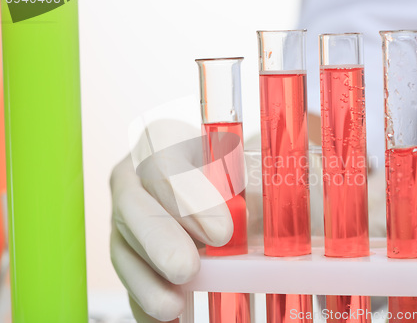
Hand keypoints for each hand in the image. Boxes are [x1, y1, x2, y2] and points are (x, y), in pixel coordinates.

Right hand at [110, 120, 232, 321]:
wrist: (208, 179)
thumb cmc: (230, 165)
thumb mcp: (244, 161)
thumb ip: (252, 179)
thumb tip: (263, 209)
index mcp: (161, 140)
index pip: (164, 162)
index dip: (187, 197)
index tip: (220, 233)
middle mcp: (134, 177)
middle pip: (134, 206)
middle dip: (159, 240)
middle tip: (186, 268)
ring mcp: (124, 216)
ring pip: (123, 247)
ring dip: (146, 280)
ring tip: (173, 306)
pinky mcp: (125, 249)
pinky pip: (127, 276)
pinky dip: (141, 300)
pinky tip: (160, 318)